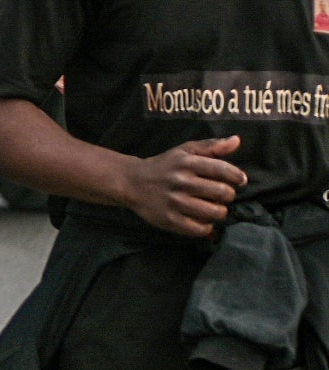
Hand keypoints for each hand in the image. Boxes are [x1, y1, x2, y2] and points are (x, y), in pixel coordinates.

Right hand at [121, 135, 245, 237]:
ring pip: (215, 212)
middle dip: (227, 195)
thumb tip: (237, 140)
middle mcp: (181, 182)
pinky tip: (202, 220)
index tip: (239, 181)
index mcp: (186, 163)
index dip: (237, 177)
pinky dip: (206, 226)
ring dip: (219, 211)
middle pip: (223, 193)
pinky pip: (200, 229)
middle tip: (220, 195)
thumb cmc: (164, 166)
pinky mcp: (169, 220)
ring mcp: (174, 202)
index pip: (223, 170)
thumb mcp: (185, 151)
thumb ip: (211, 146)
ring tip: (212, 207)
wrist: (131, 182)